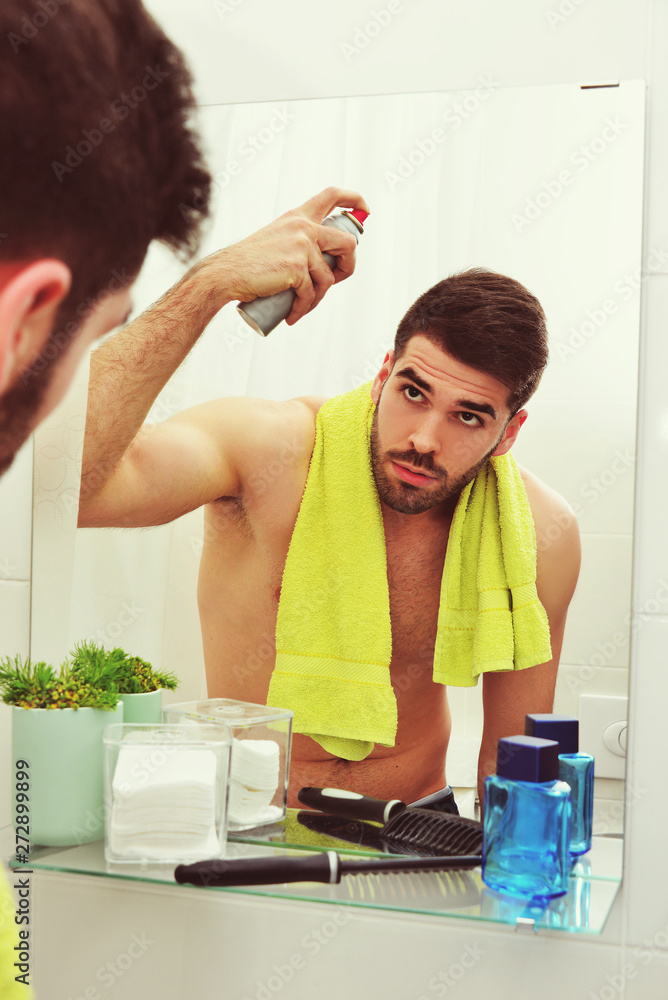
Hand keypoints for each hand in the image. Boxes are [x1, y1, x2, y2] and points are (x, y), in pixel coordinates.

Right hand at [202, 186, 369, 324]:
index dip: (354, 199)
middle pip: (348, 242)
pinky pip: (311, 294)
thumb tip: (320, 260)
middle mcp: (303, 226)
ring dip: (318, 298)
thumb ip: (297, 242)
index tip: (364, 210)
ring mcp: (301, 246)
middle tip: (334, 282)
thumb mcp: (276, 240)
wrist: (225, 274)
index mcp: (298, 216)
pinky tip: (292, 315)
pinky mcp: (297, 268)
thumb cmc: (248, 263)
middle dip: (347, 267)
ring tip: (301, 307)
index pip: (332, 196)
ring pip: (328, 277)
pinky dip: (303, 309)